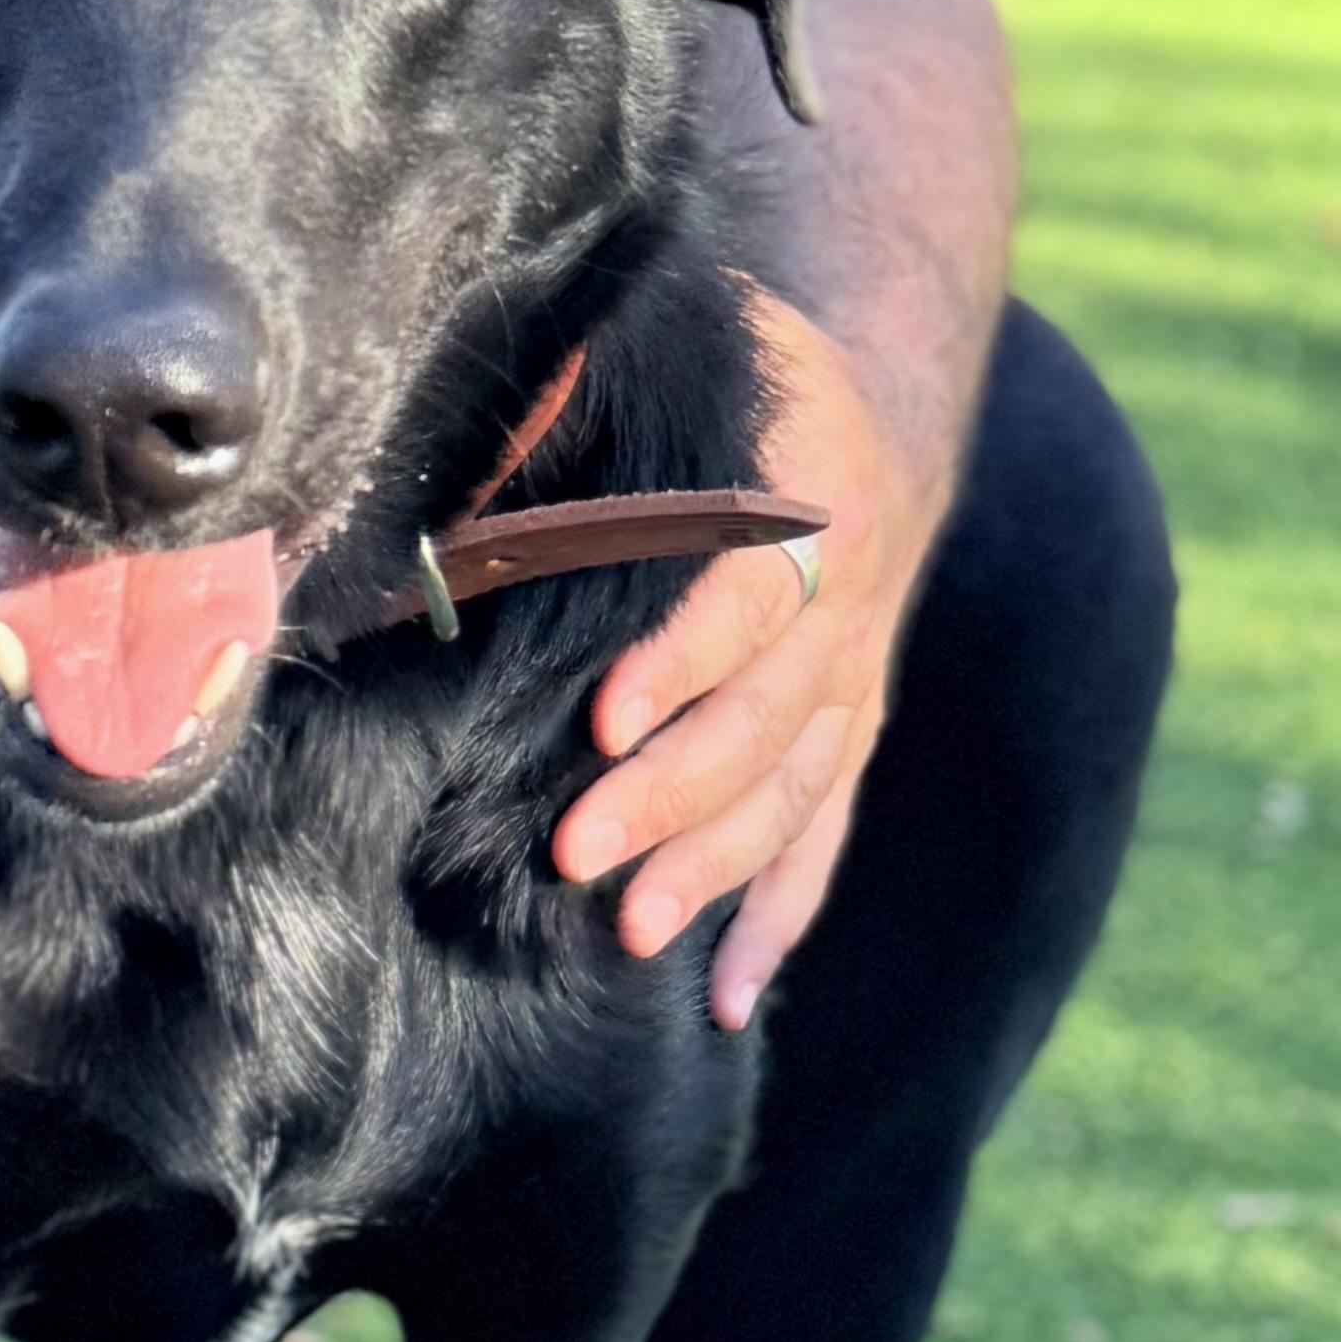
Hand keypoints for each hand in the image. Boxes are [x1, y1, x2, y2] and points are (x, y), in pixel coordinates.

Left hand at [547, 293, 938, 1032]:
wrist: (872, 416)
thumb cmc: (742, 380)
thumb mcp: (700, 346)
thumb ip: (593, 388)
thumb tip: (468, 441)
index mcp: (812, 501)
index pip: (753, 593)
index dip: (684, 659)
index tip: (606, 719)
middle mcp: (849, 606)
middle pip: (765, 718)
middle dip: (672, 792)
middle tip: (578, 852)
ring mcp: (854, 683)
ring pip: (792, 791)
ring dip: (714, 867)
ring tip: (634, 930)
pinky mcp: (847, 740)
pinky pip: (821, 838)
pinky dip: (778, 920)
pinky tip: (728, 995)